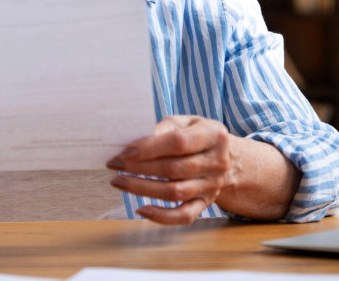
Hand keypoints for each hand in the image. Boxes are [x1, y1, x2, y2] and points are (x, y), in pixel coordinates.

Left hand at [106, 115, 237, 224]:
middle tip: (114, 165)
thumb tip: (135, 143)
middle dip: (139, 168)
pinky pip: (184, 215)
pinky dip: (161, 216)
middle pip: (173, 169)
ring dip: (143, 189)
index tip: (124, 153)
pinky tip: (141, 210)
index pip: (179, 143)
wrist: (224, 155)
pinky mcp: (206, 203)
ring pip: (175, 192)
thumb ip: (164, 128)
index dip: (149, 148)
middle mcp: (217, 162)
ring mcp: (212, 186)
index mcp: (213, 135)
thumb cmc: (196, 134)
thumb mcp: (185, 121)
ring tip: (119, 182)